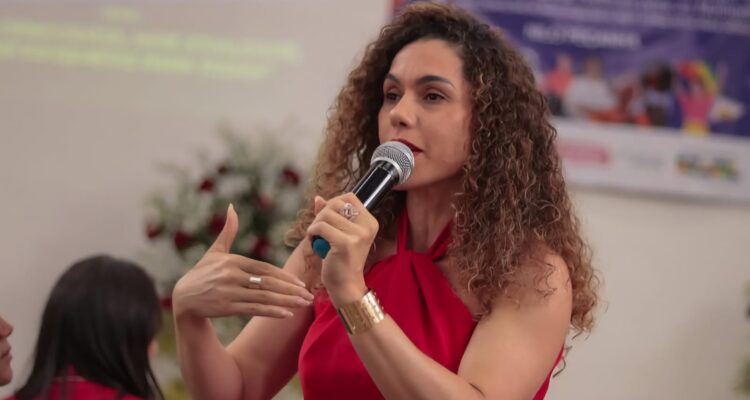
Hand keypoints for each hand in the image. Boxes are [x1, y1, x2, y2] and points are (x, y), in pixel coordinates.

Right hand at [172, 204, 313, 319]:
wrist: (183, 298)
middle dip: (290, 290)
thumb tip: (232, 207)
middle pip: (268, 283)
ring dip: (286, 302)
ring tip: (303, 304)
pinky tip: (286, 314)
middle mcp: (232, 276)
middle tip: (309, 295)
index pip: (265, 268)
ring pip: (263, 298)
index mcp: (233, 261)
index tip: (300, 282)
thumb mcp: (215, 251)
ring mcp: (229, 293)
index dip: (284, 276)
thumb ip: (228, 231)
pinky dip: (271, 312)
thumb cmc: (202, 272)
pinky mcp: (226, 308)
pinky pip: (254, 310)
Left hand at [306, 194, 376, 304]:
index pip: (350, 197)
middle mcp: (367, 226)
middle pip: (336, 204)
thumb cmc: (341, 260)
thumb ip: (330, 215)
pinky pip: (320, 227)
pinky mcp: (345, 243)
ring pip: (326, 215)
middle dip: (322, 214)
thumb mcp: (339, 234)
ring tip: (317, 238)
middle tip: (318, 230)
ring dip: (315, 225)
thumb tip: (318, 198)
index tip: (326, 217)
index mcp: (370, 222)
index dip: (334, 202)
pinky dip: (312, 234)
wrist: (346, 285)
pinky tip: (315, 243)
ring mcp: (358, 234)